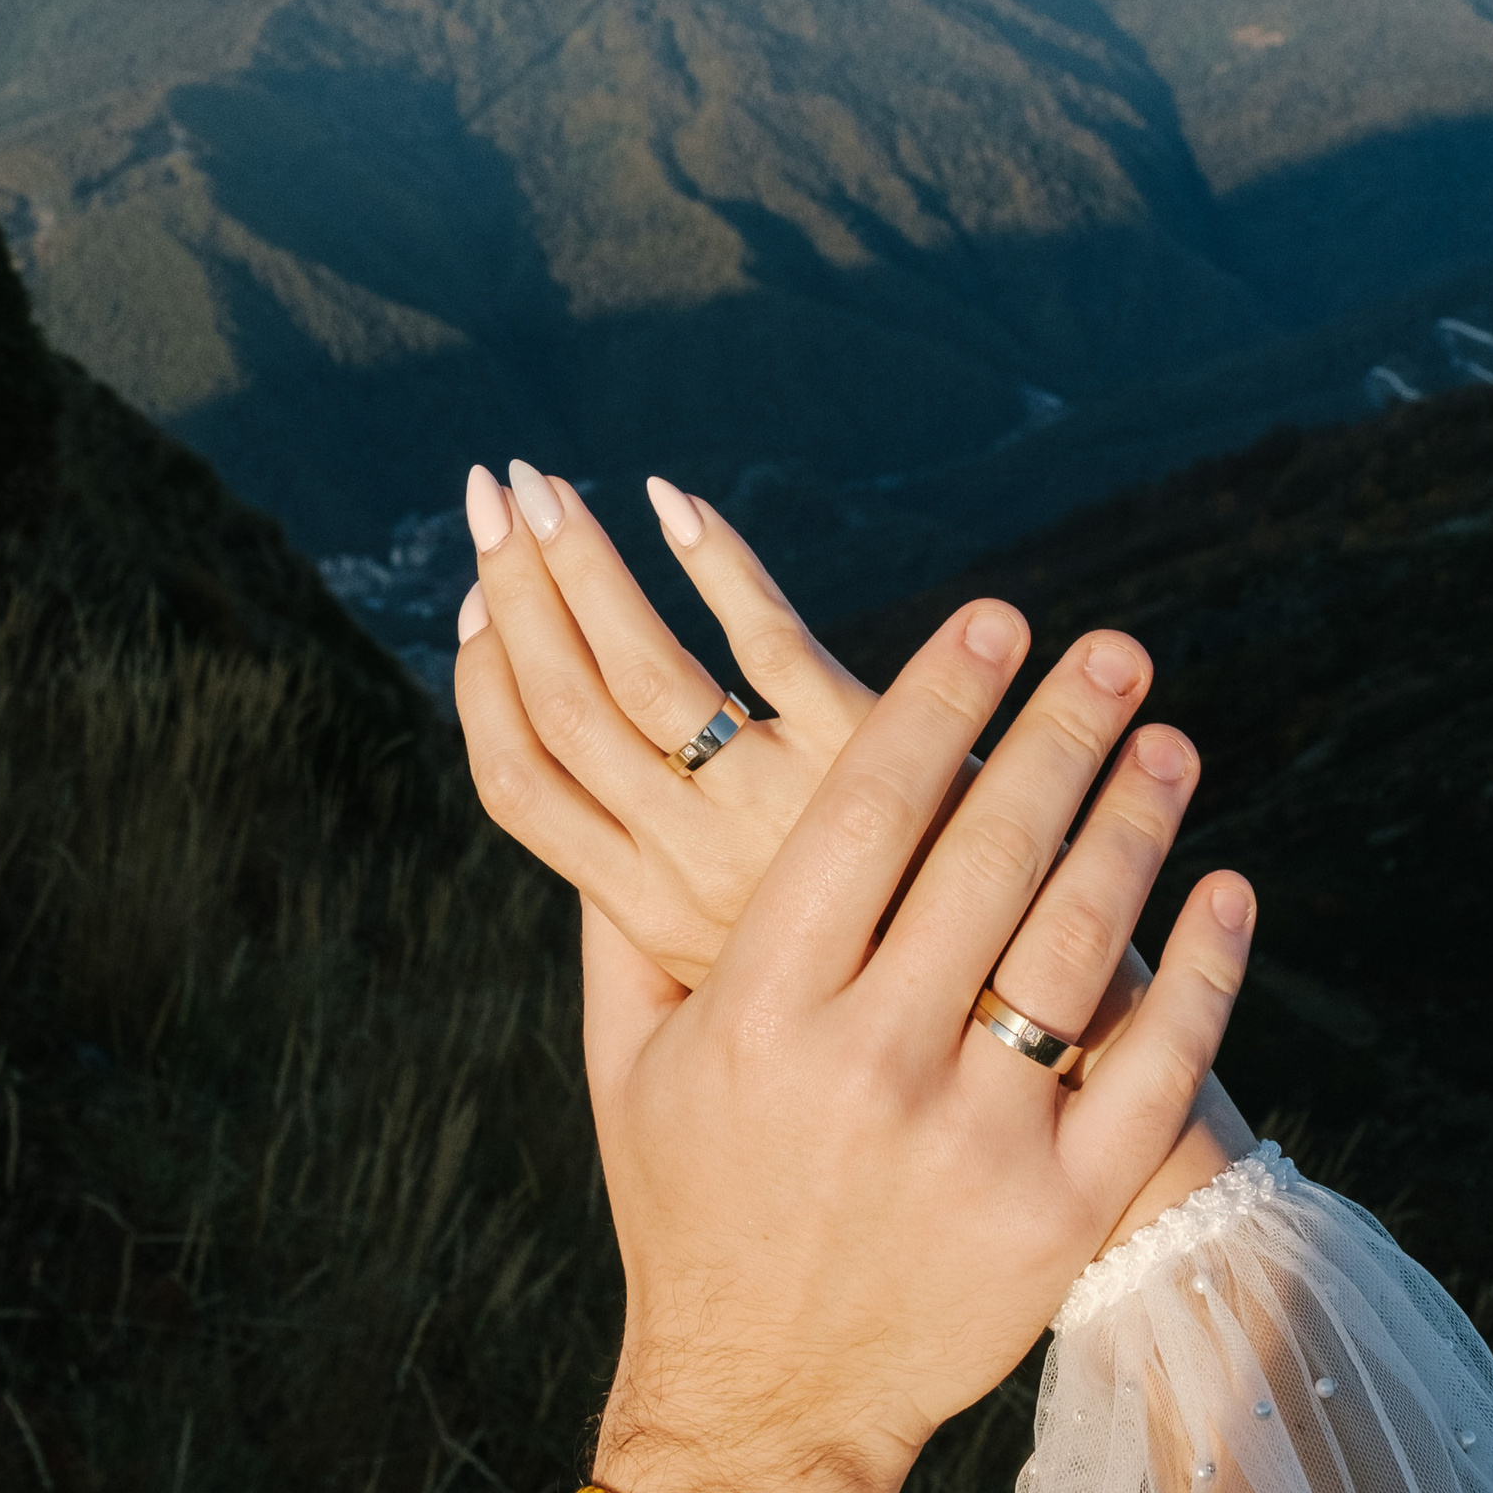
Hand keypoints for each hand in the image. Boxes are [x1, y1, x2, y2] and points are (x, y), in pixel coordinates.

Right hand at [452, 465, 1255, 1236]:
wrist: (762, 1407)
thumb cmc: (691, 1215)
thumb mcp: (627, 1067)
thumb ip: (632, 925)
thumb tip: (634, 778)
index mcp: (761, 1013)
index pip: (862, 817)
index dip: (934, 706)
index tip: (993, 621)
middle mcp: (867, 1066)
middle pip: (984, 855)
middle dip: (1055, 732)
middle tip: (1114, 649)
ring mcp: (973, 1144)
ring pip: (1077, 945)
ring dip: (1135, 824)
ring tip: (1169, 739)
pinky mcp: (1057, 1215)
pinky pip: (1152, 1067)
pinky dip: (1201, 972)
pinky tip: (1223, 885)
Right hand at [453, 464, 874, 990]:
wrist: (1016, 1007)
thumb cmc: (869, 969)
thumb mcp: (729, 977)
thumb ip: (644, 897)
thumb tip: (556, 787)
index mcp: (647, 911)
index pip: (519, 785)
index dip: (484, 684)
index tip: (476, 606)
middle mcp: (696, 861)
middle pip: (565, 705)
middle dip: (512, 588)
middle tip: (488, 496)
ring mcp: (777, 806)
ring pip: (642, 667)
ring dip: (583, 563)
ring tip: (545, 484)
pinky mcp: (867, 751)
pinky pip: (766, 636)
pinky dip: (713, 560)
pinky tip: (674, 503)